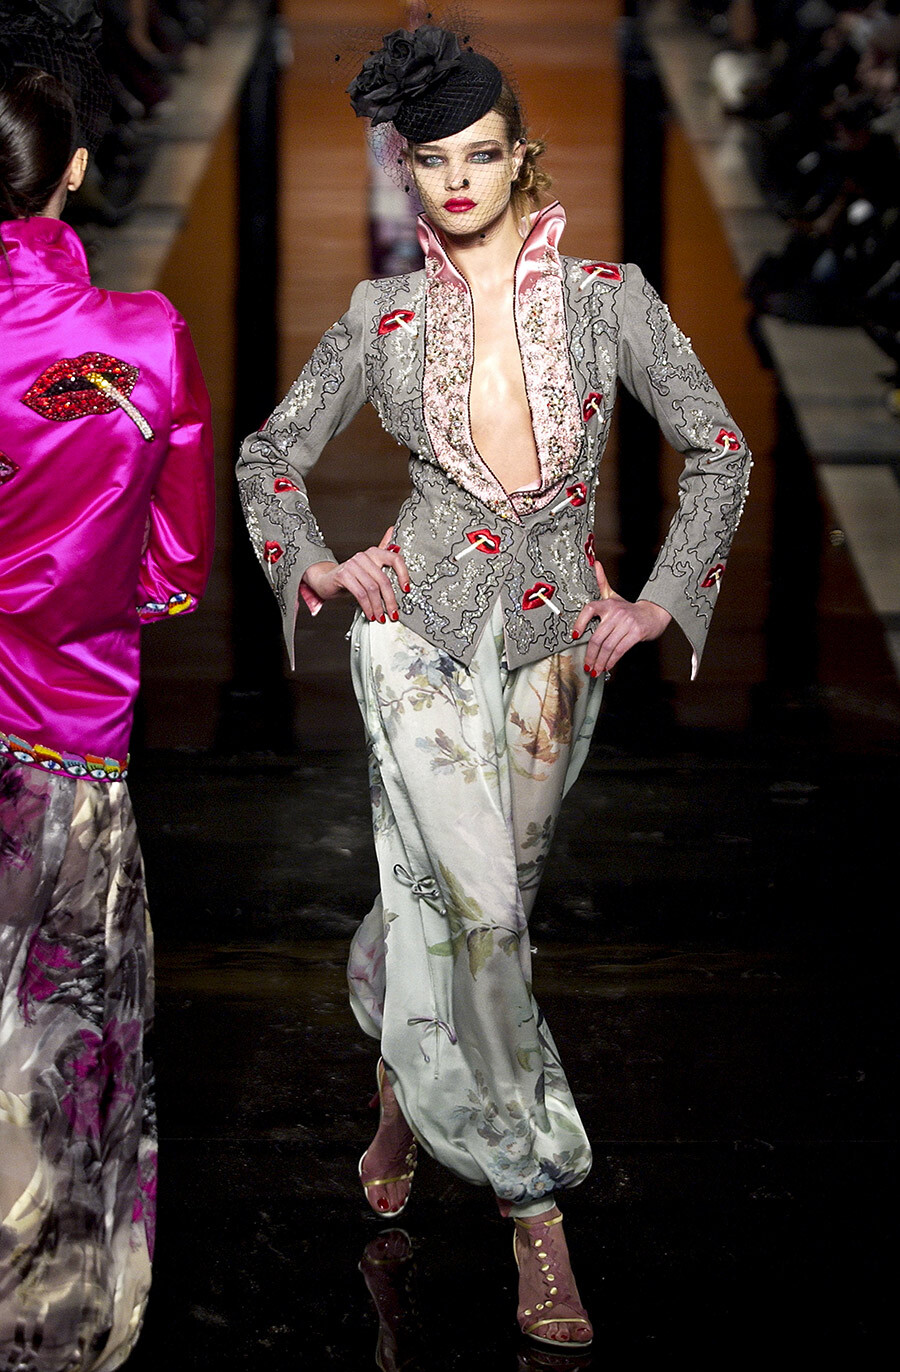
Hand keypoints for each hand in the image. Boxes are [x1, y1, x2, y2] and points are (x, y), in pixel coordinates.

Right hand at [302, 527, 410, 622]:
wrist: (325, 580)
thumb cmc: (350, 575)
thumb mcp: (369, 566)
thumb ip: (383, 552)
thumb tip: (393, 531)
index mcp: (374, 553)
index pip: (395, 559)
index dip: (404, 574)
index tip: (406, 589)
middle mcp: (363, 556)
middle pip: (383, 579)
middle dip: (390, 600)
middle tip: (393, 613)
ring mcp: (352, 565)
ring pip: (372, 588)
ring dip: (378, 606)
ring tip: (380, 616)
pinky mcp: (343, 575)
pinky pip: (360, 593)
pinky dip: (367, 607)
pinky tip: (370, 613)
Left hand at [573, 560, 670, 674]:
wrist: (655, 613)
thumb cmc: (630, 608)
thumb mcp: (614, 595)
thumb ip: (602, 582)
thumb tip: (594, 563)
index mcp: (608, 603)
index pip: (589, 610)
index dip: (579, 623)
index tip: (574, 636)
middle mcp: (616, 612)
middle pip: (597, 637)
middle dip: (590, 655)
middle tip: (587, 666)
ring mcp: (626, 623)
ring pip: (608, 646)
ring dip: (600, 661)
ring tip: (596, 670)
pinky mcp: (636, 633)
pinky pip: (620, 650)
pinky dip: (612, 660)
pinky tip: (607, 666)